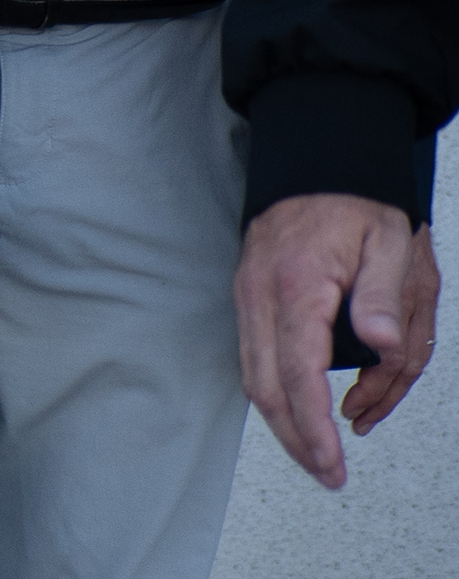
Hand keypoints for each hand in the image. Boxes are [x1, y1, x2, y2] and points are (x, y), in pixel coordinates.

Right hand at [238, 194, 436, 487]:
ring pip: (253, 377)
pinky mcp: (248, 297)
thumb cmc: (357, 204)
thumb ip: (385, 296)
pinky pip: (253, 357)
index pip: (298, 373)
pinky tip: (301, 408)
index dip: (314, 428)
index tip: (334, 464)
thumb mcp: (391, 242)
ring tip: (319, 453)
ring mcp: (248, 296)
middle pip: (265, 387)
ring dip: (283, 422)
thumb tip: (383, 345)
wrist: (316, 163)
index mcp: (297, 286)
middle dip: (295, 440)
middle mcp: (260, 294)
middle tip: (328, 475)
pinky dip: (276, 392)